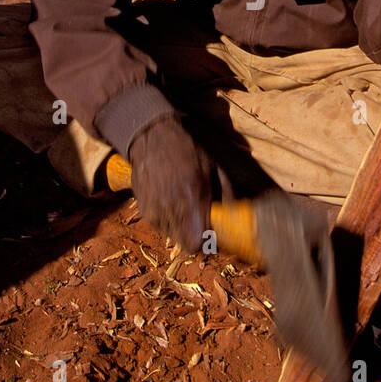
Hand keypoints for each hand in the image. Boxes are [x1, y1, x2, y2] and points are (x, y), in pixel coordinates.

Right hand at [128, 116, 215, 252]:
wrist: (152, 137)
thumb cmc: (187, 149)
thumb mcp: (214, 167)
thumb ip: (227, 195)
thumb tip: (236, 216)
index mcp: (191, 197)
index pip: (197, 243)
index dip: (208, 243)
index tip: (214, 235)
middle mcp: (170, 208)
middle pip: (186, 244)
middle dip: (197, 237)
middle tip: (203, 222)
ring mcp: (153, 210)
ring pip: (173, 237)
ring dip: (183, 229)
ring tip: (186, 208)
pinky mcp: (143, 210)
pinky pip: (161, 226)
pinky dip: (170, 220)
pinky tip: (172, 201)